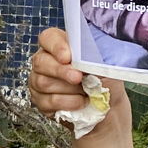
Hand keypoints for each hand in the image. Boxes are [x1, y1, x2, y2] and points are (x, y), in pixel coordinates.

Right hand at [28, 25, 131, 147]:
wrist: (108, 110)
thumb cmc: (106, 82)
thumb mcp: (105, 66)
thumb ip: (93, 57)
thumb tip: (86, 56)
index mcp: (61, 46)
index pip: (48, 38)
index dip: (55, 46)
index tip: (68, 57)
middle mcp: (46, 62)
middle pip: (40, 61)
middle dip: (60, 71)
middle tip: (78, 78)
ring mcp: (39, 82)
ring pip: (43, 82)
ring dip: (68, 89)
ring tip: (86, 93)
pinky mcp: (41, 101)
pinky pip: (48, 101)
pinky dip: (68, 103)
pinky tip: (81, 103)